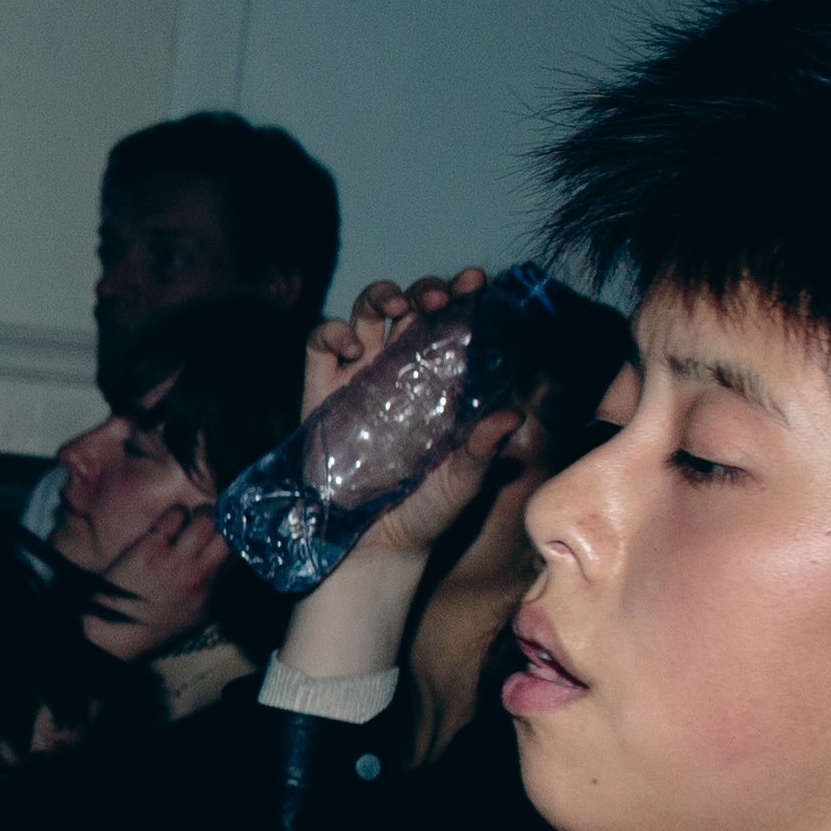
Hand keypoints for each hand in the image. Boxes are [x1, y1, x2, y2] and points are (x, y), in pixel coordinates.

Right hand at [305, 275, 525, 569]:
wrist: (374, 547)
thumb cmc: (427, 512)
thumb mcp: (464, 481)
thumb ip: (483, 448)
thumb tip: (510, 415)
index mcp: (440, 383)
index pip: (453, 326)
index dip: (464, 298)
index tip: (477, 283)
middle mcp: (400, 372)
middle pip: (410, 307)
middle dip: (425, 290)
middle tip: (438, 301)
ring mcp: (359, 378)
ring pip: (365, 313)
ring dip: (381, 296)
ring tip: (396, 306)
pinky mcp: (320, 392)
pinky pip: (320, 344)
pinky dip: (332, 333)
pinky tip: (354, 348)